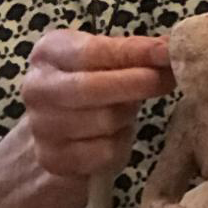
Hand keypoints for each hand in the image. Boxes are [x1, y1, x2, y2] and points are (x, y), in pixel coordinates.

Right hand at [20, 30, 172, 179]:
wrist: (53, 134)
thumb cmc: (87, 88)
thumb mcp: (103, 62)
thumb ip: (132, 53)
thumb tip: (170, 47)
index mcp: (49, 53)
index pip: (93, 51)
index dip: (134, 52)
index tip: (166, 52)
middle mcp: (38, 87)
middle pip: (93, 87)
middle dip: (136, 83)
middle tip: (168, 79)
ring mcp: (42, 126)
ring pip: (104, 121)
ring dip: (127, 116)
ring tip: (129, 109)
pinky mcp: (54, 160)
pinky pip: (104, 151)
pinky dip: (120, 143)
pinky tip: (116, 135)